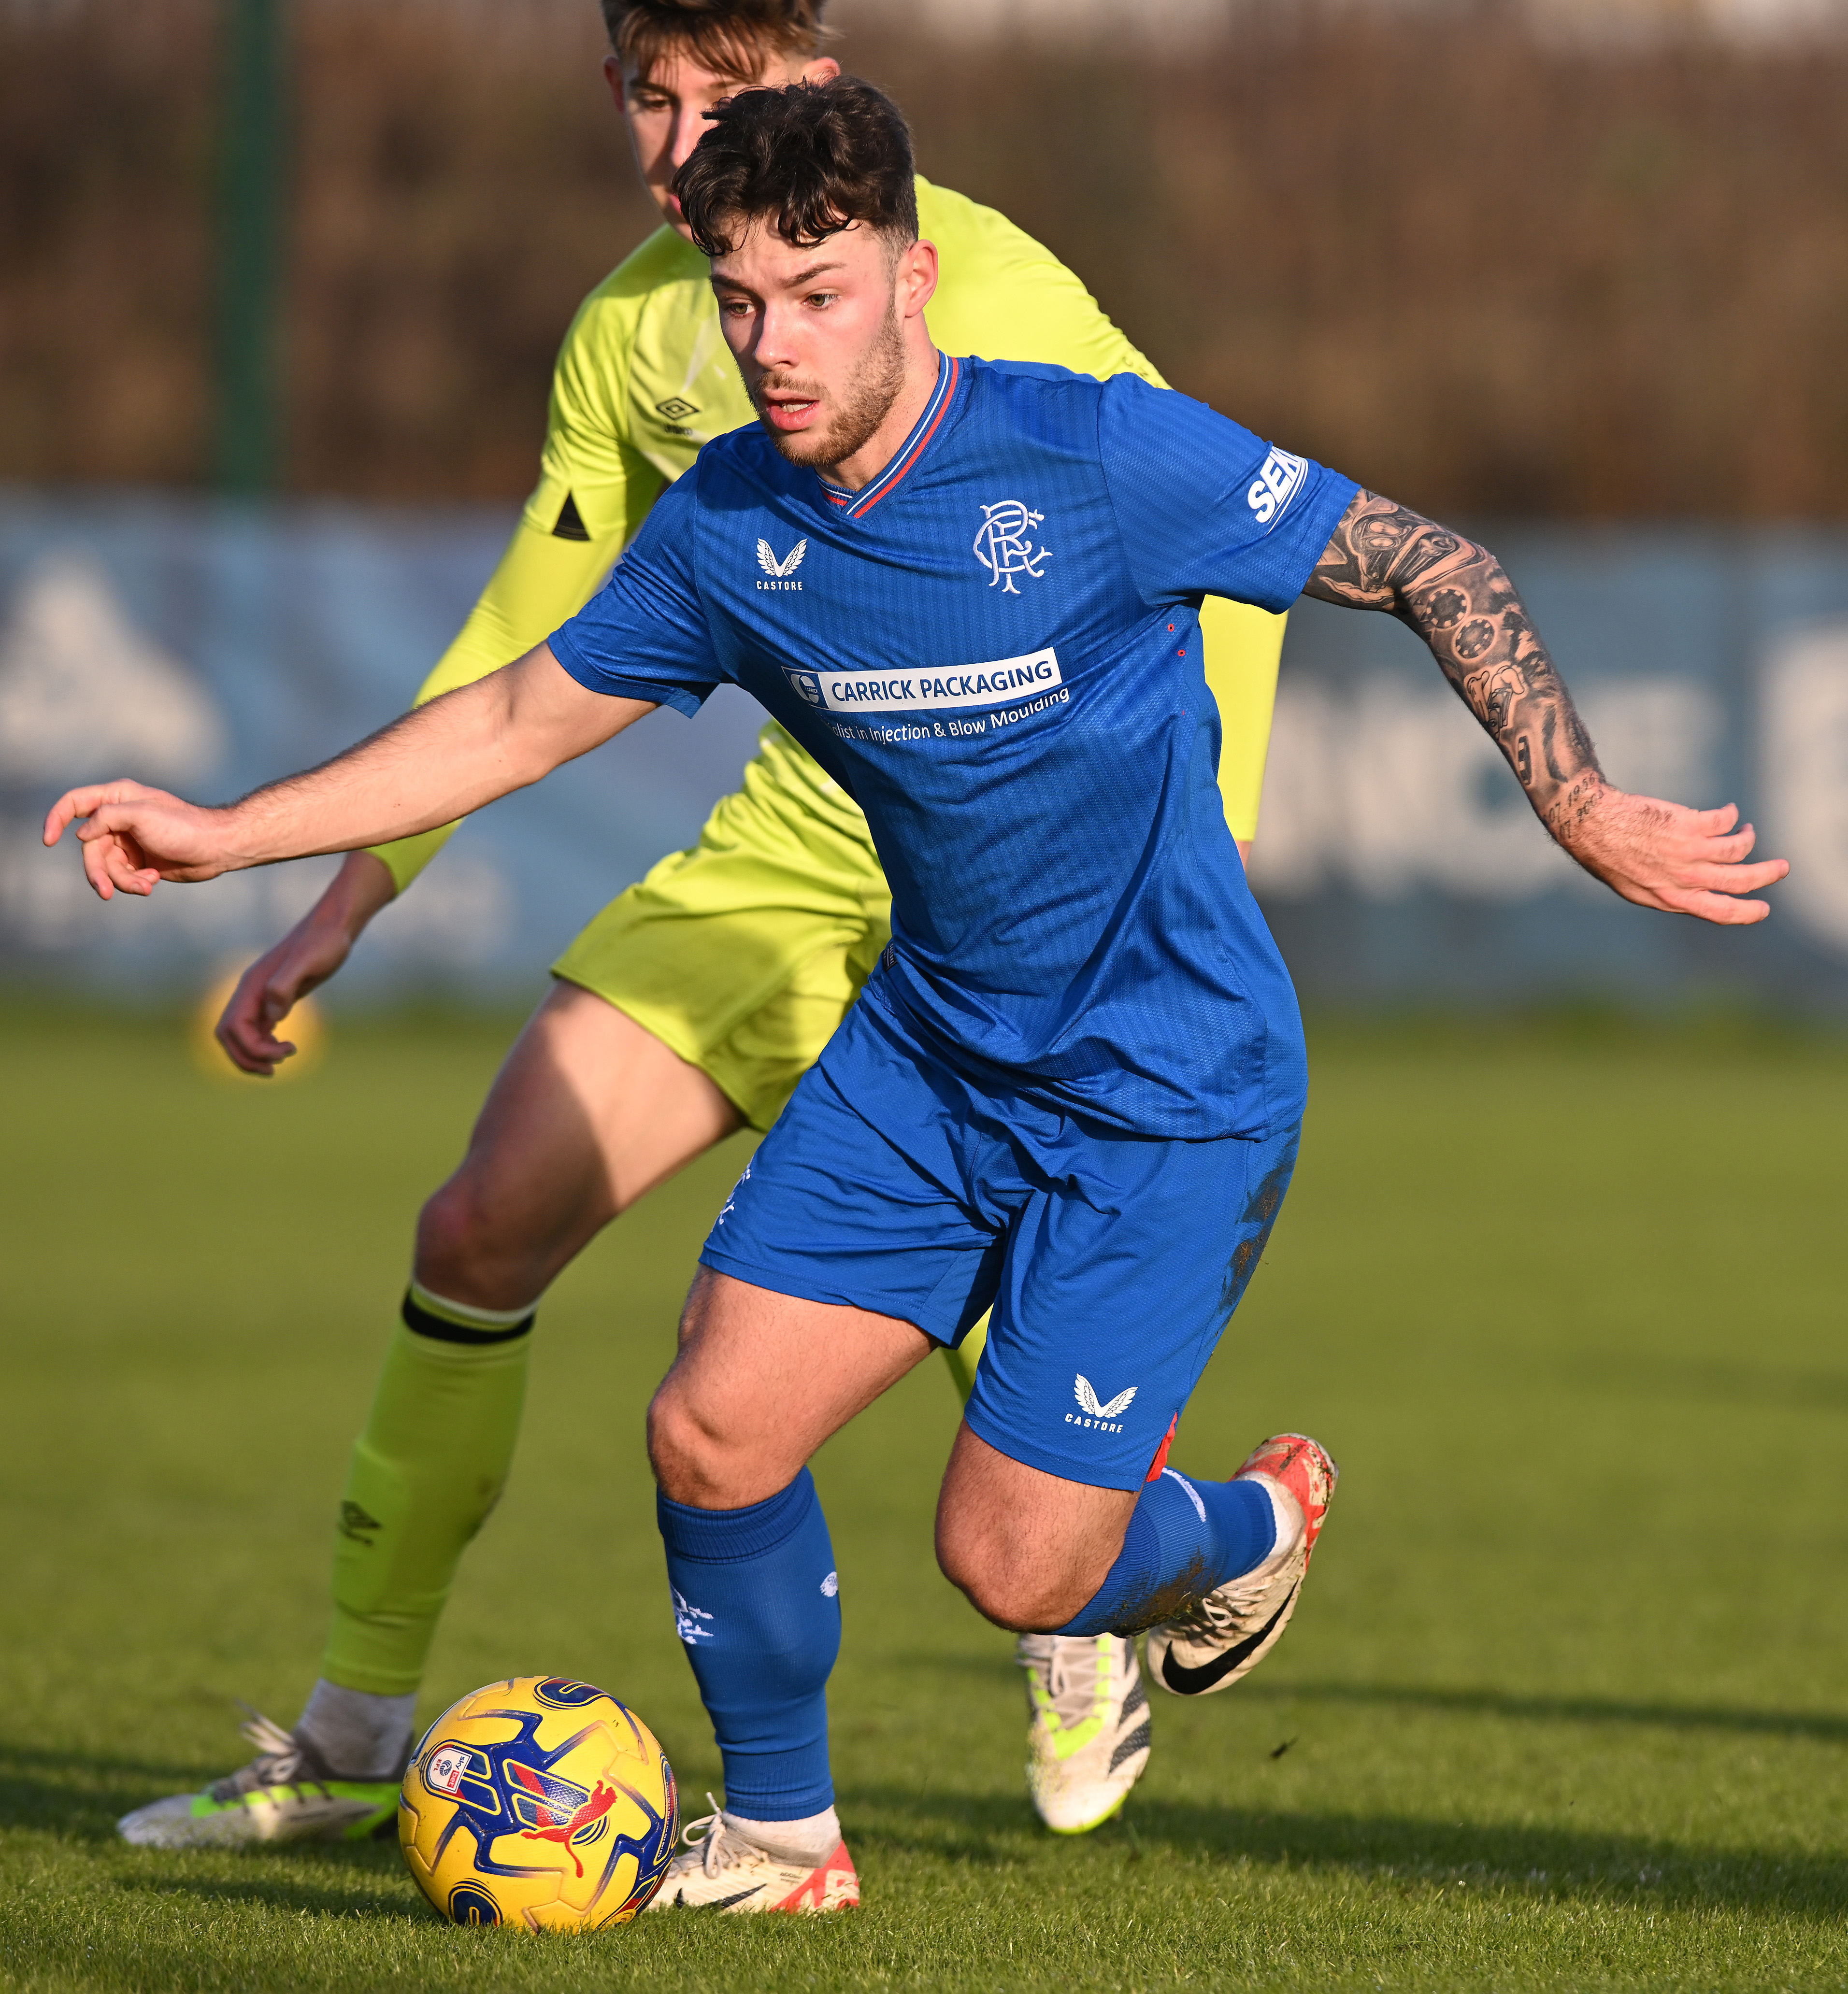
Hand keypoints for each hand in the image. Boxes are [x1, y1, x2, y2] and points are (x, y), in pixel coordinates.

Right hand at [42, 781, 234, 898]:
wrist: (217, 848)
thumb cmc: (184, 826)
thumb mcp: (142, 815)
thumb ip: (107, 818)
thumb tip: (81, 835)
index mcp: (116, 798)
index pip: (74, 803)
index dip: (56, 819)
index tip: (47, 840)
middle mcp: (118, 819)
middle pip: (89, 848)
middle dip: (98, 872)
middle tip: (107, 892)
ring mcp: (128, 841)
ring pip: (106, 867)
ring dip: (122, 881)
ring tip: (147, 885)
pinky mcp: (139, 861)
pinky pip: (122, 877)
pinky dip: (134, 883)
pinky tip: (153, 881)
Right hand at [216, 852, 396, 1075]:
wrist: (334, 927)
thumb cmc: (324, 942)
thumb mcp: (308, 961)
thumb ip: (284, 985)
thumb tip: (272, 1017)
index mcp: (252, 986)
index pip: (233, 1028)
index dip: (251, 1049)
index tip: (283, 1053)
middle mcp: (250, 992)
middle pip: (228, 1035)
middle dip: (246, 1057)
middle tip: (275, 1070)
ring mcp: (260, 996)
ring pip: (241, 1035)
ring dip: (254, 1054)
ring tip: (283, 1060)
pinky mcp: (274, 999)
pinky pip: (256, 1029)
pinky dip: (264, 1044)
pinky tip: (285, 1048)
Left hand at [1559, 785, 1787, 925]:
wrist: (1590, 825)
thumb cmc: (1609, 855)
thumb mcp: (1635, 886)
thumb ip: (1666, 891)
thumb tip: (1693, 893)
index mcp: (1670, 898)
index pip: (1718, 912)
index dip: (1746, 912)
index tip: (1763, 908)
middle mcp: (1683, 878)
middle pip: (1739, 882)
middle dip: (1767, 876)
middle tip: (1782, 867)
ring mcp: (1687, 852)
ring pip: (1738, 850)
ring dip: (1748, 839)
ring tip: (1746, 830)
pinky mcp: (1688, 825)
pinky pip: (1724, 821)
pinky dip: (1731, 815)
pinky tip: (1728, 812)